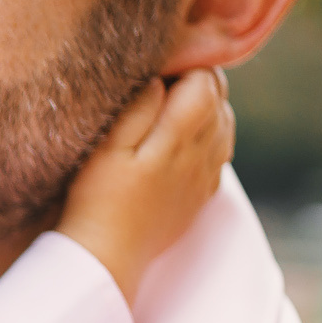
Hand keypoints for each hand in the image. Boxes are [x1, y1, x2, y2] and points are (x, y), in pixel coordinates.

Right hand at [55, 68, 233, 305]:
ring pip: (225, 124)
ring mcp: (206, 177)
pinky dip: (208, 137)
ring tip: (168, 111)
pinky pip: (221, 152)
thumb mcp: (107, 147)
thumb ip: (139, 108)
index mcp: (180, 138)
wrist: (106, 256)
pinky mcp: (201, 194)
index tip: (156, 72)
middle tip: (160, 87)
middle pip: (220, 99)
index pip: (206, 81)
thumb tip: (162, 77)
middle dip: (197, 83)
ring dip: (205, 109)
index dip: (185, 66)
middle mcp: (203, 155)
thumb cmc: (96, 199)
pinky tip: (179, 142)